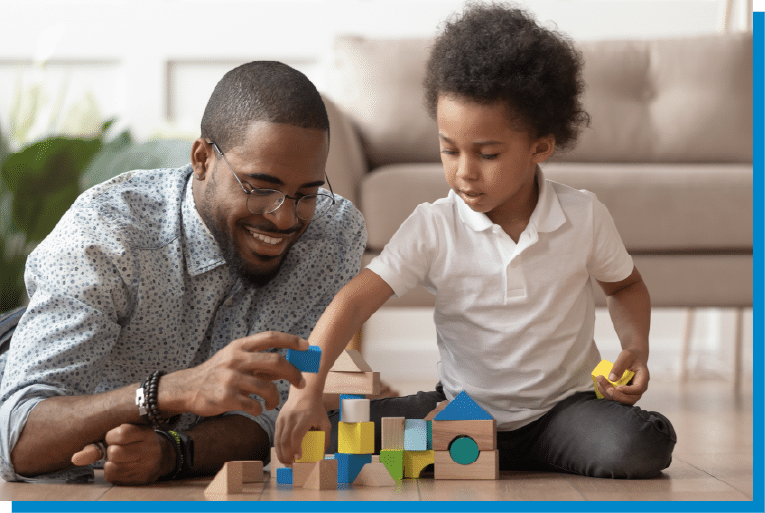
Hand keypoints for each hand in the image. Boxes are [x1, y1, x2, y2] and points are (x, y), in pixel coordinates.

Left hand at [71, 424, 171, 484]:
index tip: (114, 436)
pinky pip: (114, 477)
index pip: (122, 432)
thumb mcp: (124, 435)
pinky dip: (111, 472)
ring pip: (112, 466)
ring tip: (120, 458)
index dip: (111, 436)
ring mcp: (147, 465)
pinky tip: (121, 466)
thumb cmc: (136, 442)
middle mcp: (150, 449)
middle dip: (111, 450)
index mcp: (147, 432)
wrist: (161, 457)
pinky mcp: (141, 479)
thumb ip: (98, 444)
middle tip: (118, 448)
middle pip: (115, 452)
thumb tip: (75, 458)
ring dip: (110, 463)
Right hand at [164, 332, 308, 417]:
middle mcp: (236, 359)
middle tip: (300, 383)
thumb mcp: (235, 360)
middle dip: (293, 373)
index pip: (270, 337)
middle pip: (275, 362)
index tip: (307, 346)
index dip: (291, 340)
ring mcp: (230, 379)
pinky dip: (260, 409)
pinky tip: (256, 409)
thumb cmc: (217, 373)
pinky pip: (254, 405)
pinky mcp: (226, 398)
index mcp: (239, 347)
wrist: (187, 388)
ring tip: (272, 403)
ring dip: (275, 398)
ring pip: (267, 388)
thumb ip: (259, 362)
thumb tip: (289, 366)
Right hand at [274, 390, 330, 464]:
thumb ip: (325, 438)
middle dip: (286, 455)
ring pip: (278, 439)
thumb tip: (322, 455)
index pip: (296, 436)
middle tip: (291, 465)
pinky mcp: (278, 419)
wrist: (305, 393)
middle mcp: (291, 418)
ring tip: (285, 462)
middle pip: (284, 440)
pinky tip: (282, 453)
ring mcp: (283, 418)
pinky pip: (276, 435)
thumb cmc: (316, 409)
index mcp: (304, 418)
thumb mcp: (325, 422)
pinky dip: (278, 446)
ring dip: (280, 453)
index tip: (298, 458)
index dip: (296, 449)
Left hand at [596, 348, 648, 405]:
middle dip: (616, 396)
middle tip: (605, 386)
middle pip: (630, 399)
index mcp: (643, 379)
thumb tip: (611, 378)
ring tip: (600, 381)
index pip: (638, 389)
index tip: (617, 387)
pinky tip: (599, 384)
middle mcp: (638, 389)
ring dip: (609, 394)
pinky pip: (616, 397)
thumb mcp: (626, 356)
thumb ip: (620, 365)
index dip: (628, 390)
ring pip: (622, 400)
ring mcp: (631, 392)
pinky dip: (606, 393)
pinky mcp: (623, 393)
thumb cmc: (632, 356)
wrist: (633, 358)